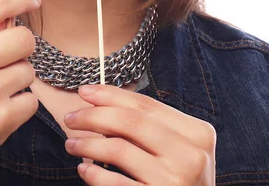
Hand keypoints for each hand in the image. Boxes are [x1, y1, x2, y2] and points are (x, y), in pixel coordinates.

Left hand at [63, 84, 215, 184]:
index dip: (111, 95)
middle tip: (71, 117)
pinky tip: (84, 169)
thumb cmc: (181, 178)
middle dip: (94, 116)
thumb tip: (101, 102)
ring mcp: (174, 180)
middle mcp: (190, 155)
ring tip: (72, 144)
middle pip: (130, 122)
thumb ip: (151, 126)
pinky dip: (95, 174)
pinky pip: (116, 183)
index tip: (84, 91)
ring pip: (119, 149)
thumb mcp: (178, 148)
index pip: (146, 104)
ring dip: (88, 144)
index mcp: (197, 133)